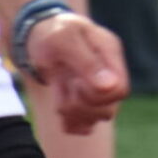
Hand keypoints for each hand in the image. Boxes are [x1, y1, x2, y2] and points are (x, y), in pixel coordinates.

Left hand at [25, 12, 127, 134]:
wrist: (36, 33)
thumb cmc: (50, 32)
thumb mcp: (63, 41)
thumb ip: (87, 63)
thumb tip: (110, 87)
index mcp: (109, 53)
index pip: (120, 90)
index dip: (98, 95)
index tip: (76, 82)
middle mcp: (108, 72)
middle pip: (109, 109)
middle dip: (81, 105)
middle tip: (66, 86)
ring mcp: (97, 87)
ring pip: (95, 119)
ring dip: (72, 112)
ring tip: (60, 92)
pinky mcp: (84, 99)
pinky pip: (83, 125)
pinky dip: (69, 121)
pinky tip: (59, 103)